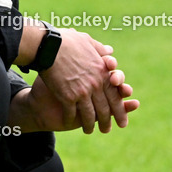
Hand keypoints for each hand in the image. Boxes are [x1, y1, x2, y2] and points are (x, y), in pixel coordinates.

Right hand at [11, 45, 138, 133]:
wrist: (48, 45)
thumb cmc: (66, 40)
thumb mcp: (87, 41)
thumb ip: (99, 49)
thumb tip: (109, 51)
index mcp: (102, 72)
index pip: (114, 94)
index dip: (120, 109)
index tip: (122, 119)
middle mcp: (95, 84)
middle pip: (105, 108)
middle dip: (107, 121)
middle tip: (108, 130)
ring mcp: (82, 91)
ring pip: (90, 114)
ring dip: (90, 125)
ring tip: (89, 131)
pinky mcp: (67, 96)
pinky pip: (72, 113)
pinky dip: (71, 120)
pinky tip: (70, 124)